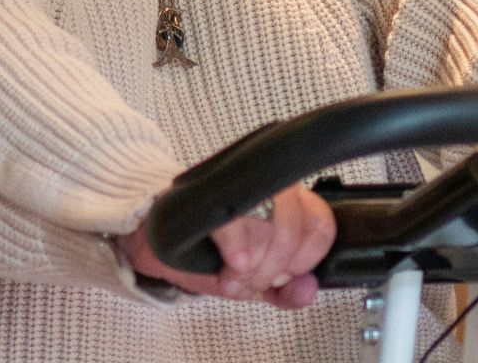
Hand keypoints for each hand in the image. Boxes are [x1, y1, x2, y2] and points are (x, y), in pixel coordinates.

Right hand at [118, 183, 335, 308]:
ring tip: (233, 275)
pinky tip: (233, 263)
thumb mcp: (254, 278)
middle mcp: (266, 185)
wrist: (157, 237)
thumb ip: (286, 292)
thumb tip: (307, 290)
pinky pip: (234, 217)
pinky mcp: (208, 190)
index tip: (286, 273)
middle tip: (251, 279)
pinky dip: (237, 247)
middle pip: (293, 225)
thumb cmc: (209, 251)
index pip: (320, 222)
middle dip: (273, 267)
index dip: (307, 256)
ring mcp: (238, 184)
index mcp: (288, 202)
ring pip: (267, 221)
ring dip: (252, 264)